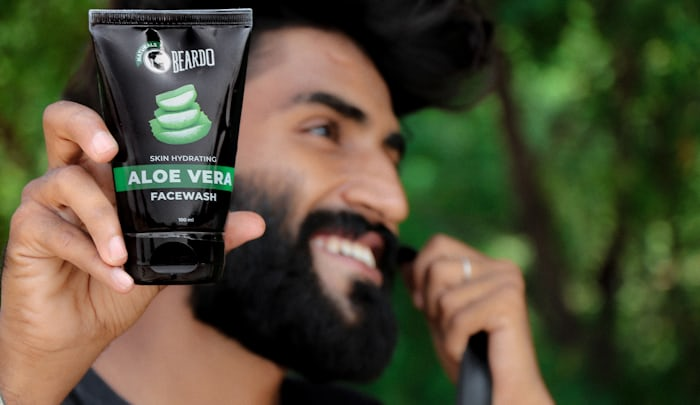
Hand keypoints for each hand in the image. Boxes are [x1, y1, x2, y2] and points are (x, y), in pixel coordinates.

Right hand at [0, 101, 265, 403]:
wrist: (79, 333)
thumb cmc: (116, 286)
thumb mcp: (164, 259)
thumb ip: (201, 236)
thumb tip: (256, 223)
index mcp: (102, 177)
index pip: (99, 127)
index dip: (113, 114)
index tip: (147, 120)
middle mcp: (70, 180)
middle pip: (61, 123)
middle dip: (87, 127)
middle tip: (111, 150)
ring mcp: (44, 204)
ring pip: (68, 183)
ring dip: (104, 220)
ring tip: (124, 256)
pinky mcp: (28, 234)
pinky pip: (60, 234)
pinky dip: (93, 258)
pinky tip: (118, 280)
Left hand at [402, 234, 552, 404]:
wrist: (500, 393)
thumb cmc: (470, 357)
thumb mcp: (439, 314)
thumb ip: (425, 286)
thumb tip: (404, 258)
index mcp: (488, 264)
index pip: (438, 243)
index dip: (421, 274)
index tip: (428, 307)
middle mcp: (503, 267)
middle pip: (437, 267)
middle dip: (432, 304)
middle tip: (451, 328)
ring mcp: (509, 283)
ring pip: (445, 296)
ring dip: (445, 328)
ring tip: (464, 341)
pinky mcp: (510, 304)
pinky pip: (457, 318)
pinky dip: (455, 343)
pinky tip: (469, 352)